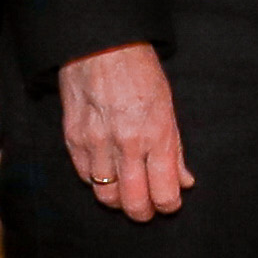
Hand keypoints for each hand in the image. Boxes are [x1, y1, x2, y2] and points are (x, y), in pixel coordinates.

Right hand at [56, 42, 189, 220]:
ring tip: (125, 190)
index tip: (169, 203)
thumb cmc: (140, 72)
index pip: (164, 193)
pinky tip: (106, 170)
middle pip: (133, 203)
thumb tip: (184, 182)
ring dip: (118, 198)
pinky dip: (97, 180)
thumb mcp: (168, 107)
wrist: (101, 45)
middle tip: (147, 208)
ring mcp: (97, 143)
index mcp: (157, 135)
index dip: (168, 206)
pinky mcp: (73, 138)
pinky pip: (85, 177)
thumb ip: (175, 149)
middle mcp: (127, 143)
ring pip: (105, 196)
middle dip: (143, 212)